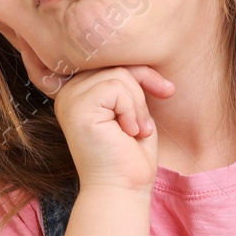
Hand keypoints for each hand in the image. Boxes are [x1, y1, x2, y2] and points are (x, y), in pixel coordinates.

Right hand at [6, 30, 174, 192]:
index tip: (167, 90)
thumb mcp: (133, 107)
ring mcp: (69, 98)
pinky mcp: (76, 107)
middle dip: (143, 88)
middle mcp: (67, 91)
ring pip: (119, 75)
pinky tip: (127, 132)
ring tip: (134, 131)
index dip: (142, 73)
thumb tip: (141, 46)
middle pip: (116, 63)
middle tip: (145, 124)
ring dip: (138, 106)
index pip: (113, 61)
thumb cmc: (130, 154)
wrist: (123, 189)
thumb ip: (128, 80)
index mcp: (78, 90)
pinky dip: (131, 110)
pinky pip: (116, 86)